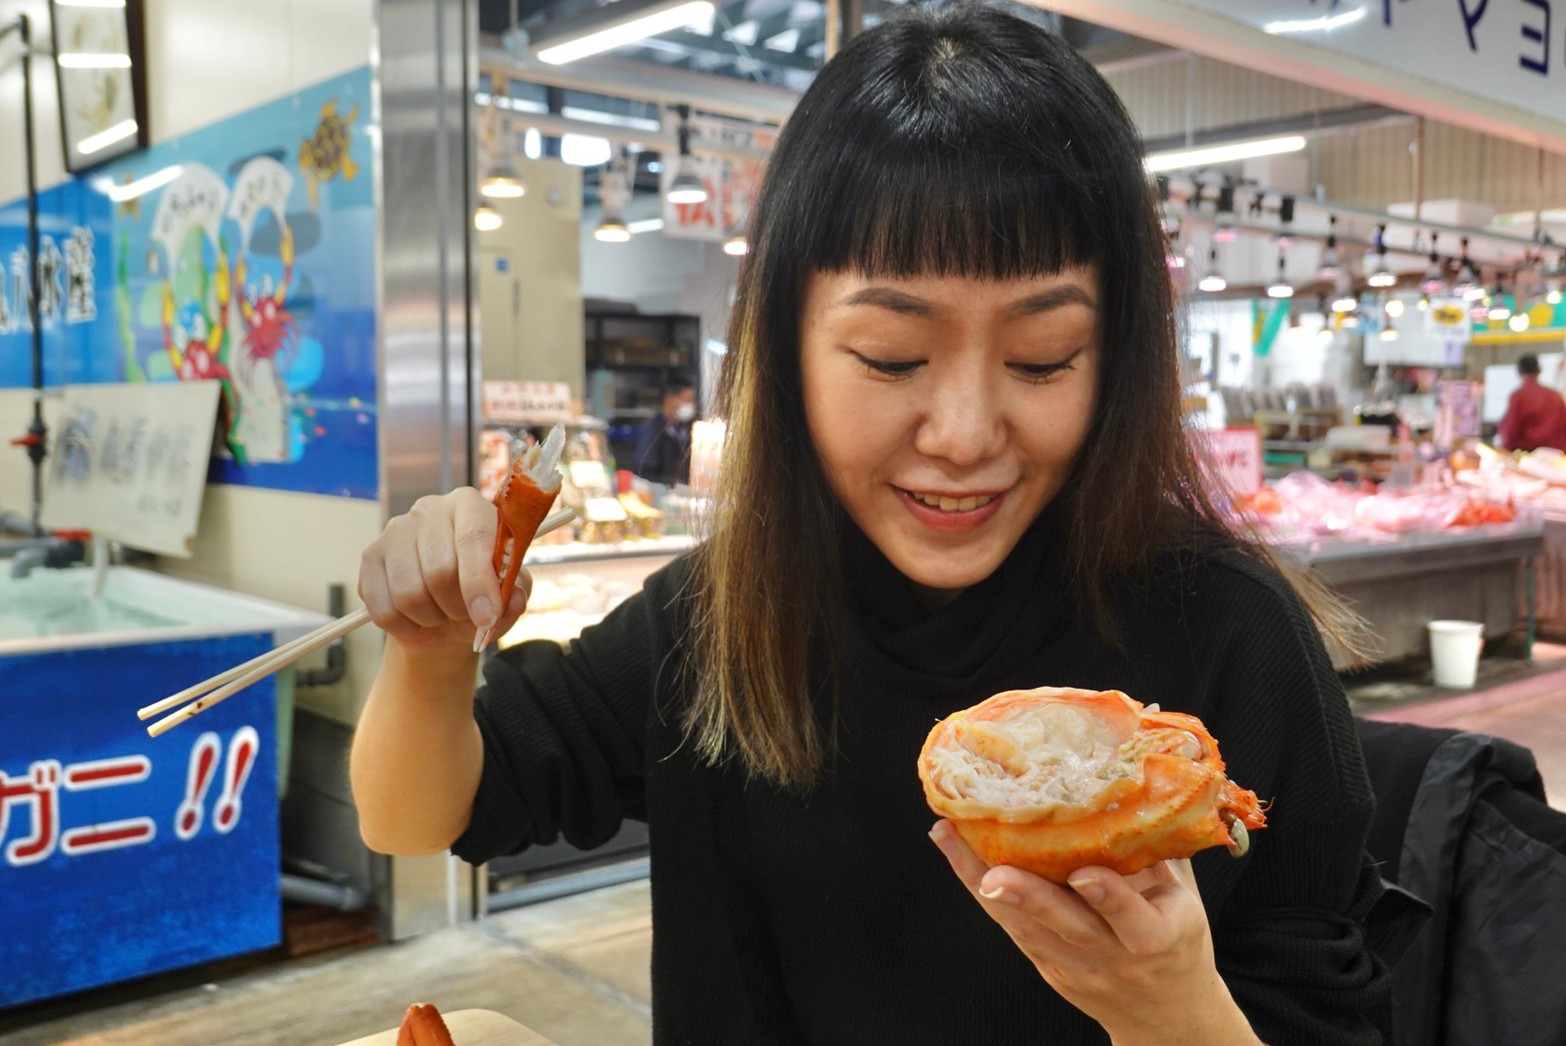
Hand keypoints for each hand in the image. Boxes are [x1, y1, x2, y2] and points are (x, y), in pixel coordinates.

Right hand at [358, 488, 530, 654]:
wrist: (443, 614)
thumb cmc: (480, 594)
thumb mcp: (507, 595)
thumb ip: (515, 595)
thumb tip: (511, 600)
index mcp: (470, 506)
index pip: (473, 537)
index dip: (479, 582)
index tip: (486, 618)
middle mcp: (430, 509)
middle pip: (439, 570)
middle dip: (457, 606)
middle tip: (464, 614)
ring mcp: (395, 530)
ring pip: (408, 594)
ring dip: (430, 618)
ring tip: (441, 612)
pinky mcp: (370, 556)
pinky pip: (384, 609)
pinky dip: (404, 626)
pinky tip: (415, 616)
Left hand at [929, 820, 1256, 1044]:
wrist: (1165, 1012)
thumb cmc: (1177, 937)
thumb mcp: (1185, 898)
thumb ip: (1160, 848)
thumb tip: (1147, 776)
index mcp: (1160, 936)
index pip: (1134, 921)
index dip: (1109, 897)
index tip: (1085, 873)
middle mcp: (1113, 955)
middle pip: (1068, 928)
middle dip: (1029, 899)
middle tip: (994, 873)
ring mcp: (1076, 965)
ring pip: (1025, 926)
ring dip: (981, 880)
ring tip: (950, 836)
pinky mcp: (1047, 966)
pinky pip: (1010, 926)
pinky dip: (978, 886)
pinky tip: (954, 850)